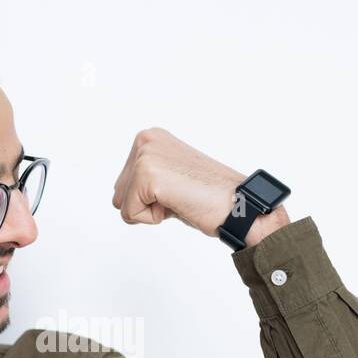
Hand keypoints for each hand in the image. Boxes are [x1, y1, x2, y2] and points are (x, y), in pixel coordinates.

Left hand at [110, 127, 246, 236]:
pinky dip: (155, 218)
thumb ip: (146, 180)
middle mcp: (145, 139)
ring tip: (179, 198)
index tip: (178, 190)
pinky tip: (178, 203)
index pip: (123, 185)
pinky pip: (130, 214)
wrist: (239, 204)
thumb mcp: (170, 178)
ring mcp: (146, 155)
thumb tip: (120, 196)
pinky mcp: (147, 175)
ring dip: (151, 212)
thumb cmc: (209, 196)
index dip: (149, 199)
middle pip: (118, 194)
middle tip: (180, 196)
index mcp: (150, 138)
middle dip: (146, 205)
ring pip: (122, 204)